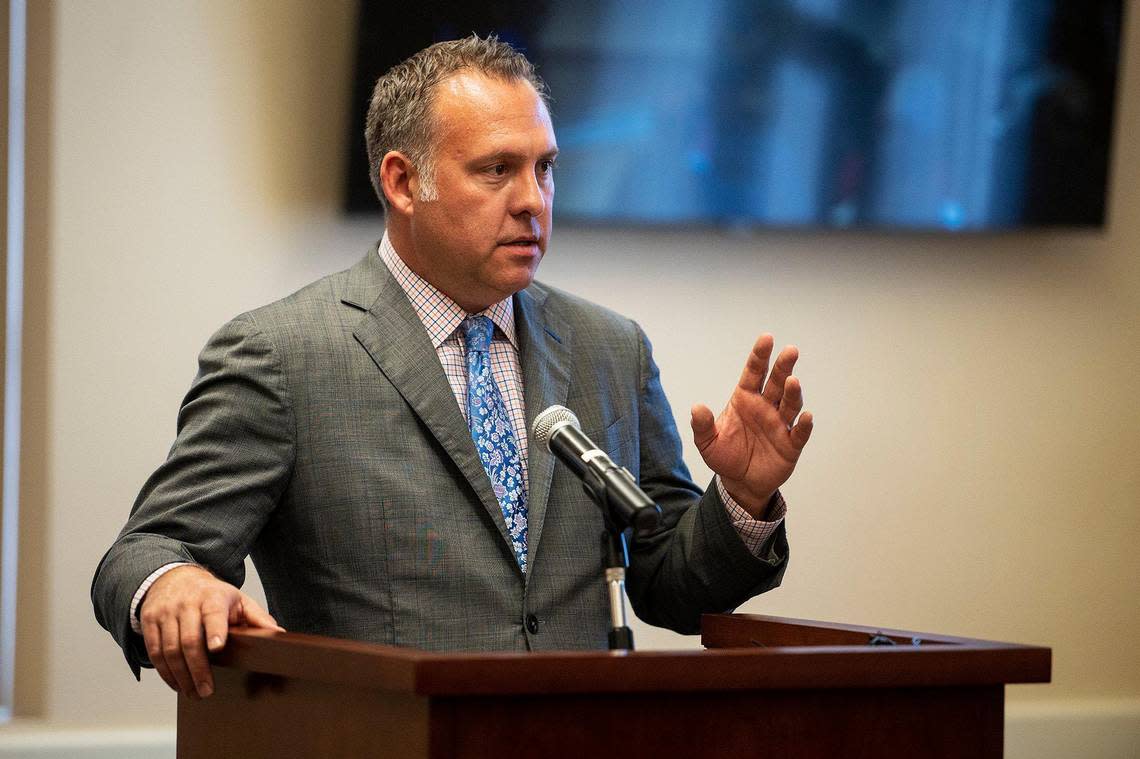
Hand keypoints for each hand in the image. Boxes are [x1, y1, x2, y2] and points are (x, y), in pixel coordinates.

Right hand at [139, 564, 283, 698]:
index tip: (218, 647)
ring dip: (181, 676)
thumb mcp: (238, 600)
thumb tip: (279, 635)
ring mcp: (166, 612)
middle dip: (198, 669)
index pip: (213, 614)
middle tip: (207, 691)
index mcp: (213, 597)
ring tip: (192, 693)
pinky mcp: (150, 621)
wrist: (176, 578)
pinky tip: (176, 683)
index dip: (215, 631)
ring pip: (170, 649)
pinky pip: (154, 651)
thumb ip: (257, 618)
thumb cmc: (212, 594)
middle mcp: (187, 604)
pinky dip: (165, 672)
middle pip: (190, 640)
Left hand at [690, 333, 813, 516]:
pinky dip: (804, 425)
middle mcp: (765, 407)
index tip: (766, 338)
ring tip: (793, 381)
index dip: (760, 356)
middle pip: (776, 382)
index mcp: (745, 400)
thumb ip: (702, 425)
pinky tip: (806, 416)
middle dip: (783, 366)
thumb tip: (696, 408)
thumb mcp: (707, 442)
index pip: (754, 373)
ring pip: (789, 404)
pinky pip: (799, 432)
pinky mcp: (790, 444)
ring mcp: (779, 424)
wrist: (740, 483)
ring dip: (793, 392)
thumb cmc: (725, 456)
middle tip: (790, 350)